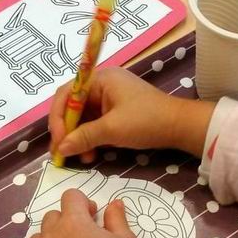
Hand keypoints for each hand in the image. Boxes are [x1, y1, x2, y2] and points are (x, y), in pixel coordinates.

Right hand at [48, 67, 215, 162]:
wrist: (180, 126)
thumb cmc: (147, 121)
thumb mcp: (112, 130)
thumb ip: (84, 137)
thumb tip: (61, 149)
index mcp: (99, 79)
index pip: (66, 95)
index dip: (57, 119)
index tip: (58, 142)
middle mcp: (101, 85)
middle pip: (72, 107)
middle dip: (67, 132)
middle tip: (62, 154)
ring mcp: (109, 98)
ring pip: (83, 119)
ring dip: (79, 138)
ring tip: (83, 158)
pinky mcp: (116, 112)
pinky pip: (95, 124)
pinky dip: (91, 139)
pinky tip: (91, 154)